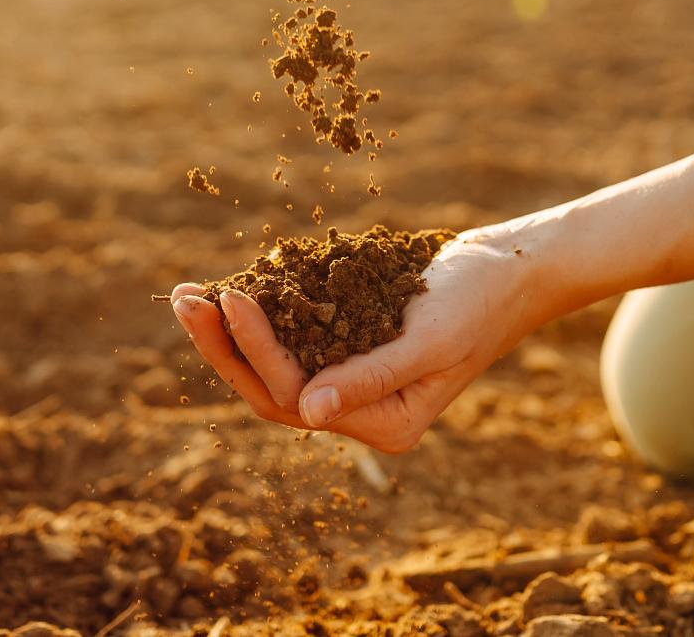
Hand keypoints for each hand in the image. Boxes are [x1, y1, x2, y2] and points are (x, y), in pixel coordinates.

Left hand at [167, 229, 540, 452]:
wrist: (511, 268)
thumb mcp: (429, 341)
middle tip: (183, 298)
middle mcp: (361, 413)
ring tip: (190, 295)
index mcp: (384, 426)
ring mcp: (352, 382)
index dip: (257, 349)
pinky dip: (259, 318)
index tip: (230, 297)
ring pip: (273, 369)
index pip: (297, 396)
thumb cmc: (478, 301)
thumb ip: (371, 378)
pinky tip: (229, 290)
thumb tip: (308, 410)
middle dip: (223, 346)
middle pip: (271, 392)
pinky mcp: (348, 348)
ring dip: (228, 334)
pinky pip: (292, 342)